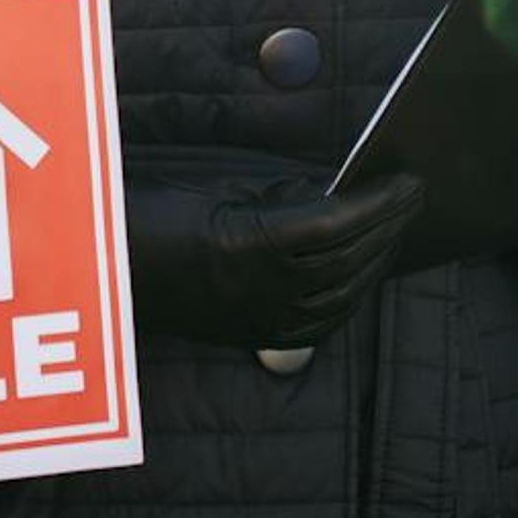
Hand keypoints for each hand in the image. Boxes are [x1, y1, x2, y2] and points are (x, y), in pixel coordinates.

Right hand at [125, 168, 425, 350]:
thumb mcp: (220, 191)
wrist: (103, 274)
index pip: (336, 223)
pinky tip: (363, 276)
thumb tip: (330, 195)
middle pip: (348, 259)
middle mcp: (258, 290)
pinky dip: (351, 298)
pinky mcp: (253, 336)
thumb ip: (280, 198)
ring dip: (376, 260)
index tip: (410, 181)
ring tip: (397, 230)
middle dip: (389, 227)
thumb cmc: (153, 217)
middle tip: (415, 198)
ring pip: (341, 296)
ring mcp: (257, 319)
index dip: (380, 202)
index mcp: (248, 245)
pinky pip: (320, 325)